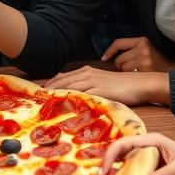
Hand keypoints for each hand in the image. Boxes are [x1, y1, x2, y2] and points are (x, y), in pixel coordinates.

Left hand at [45, 67, 169, 106]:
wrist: (139, 83)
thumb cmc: (121, 85)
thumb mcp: (101, 81)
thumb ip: (88, 85)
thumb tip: (75, 93)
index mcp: (86, 71)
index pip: (63, 76)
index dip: (50, 82)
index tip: (39, 88)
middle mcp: (87, 73)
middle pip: (63, 80)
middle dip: (49, 87)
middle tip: (36, 95)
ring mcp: (93, 81)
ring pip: (70, 86)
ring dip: (56, 92)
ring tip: (44, 99)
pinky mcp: (100, 90)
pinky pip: (82, 94)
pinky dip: (72, 97)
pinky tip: (64, 103)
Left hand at [101, 37, 172, 71]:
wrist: (173, 71)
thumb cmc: (155, 62)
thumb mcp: (145, 49)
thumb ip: (130, 49)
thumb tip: (107, 56)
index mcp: (142, 41)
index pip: (118, 43)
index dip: (109, 51)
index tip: (105, 57)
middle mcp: (143, 49)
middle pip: (118, 59)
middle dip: (121, 65)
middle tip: (131, 68)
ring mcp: (144, 60)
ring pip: (122, 68)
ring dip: (126, 72)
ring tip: (137, 72)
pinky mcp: (145, 72)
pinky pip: (129, 76)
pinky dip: (130, 78)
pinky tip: (138, 78)